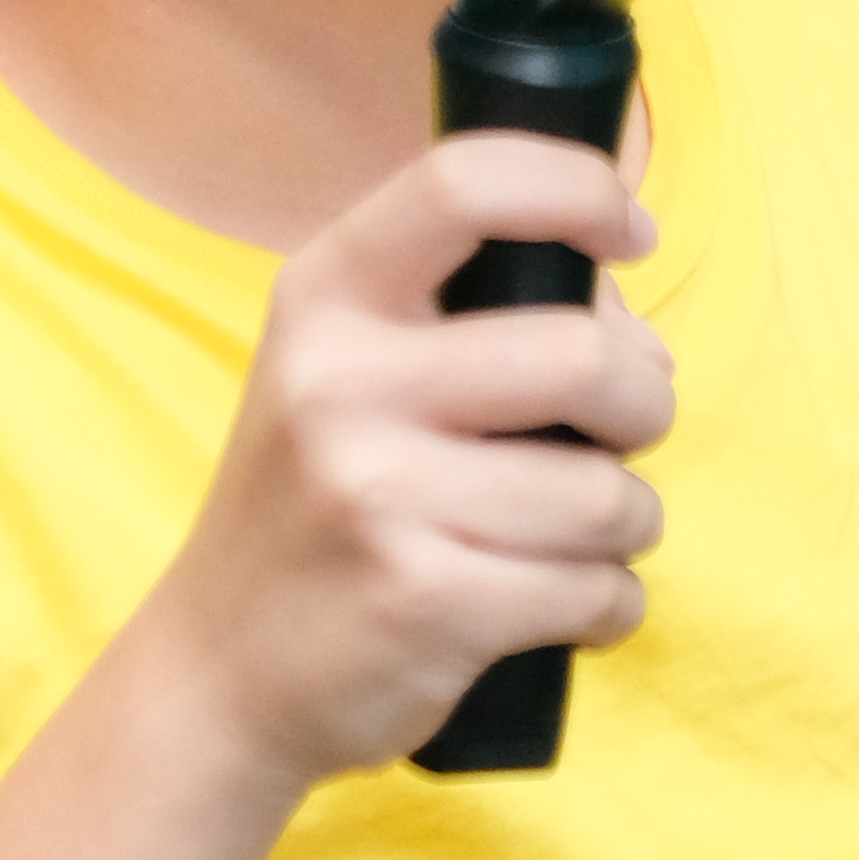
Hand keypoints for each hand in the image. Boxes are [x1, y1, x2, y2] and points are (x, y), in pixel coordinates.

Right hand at [119, 131, 670, 801]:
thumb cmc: (322, 503)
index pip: (466, 182)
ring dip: (628, 523)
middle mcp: (339, 383)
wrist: (215, 678)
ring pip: (608, 494)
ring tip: (573, 538)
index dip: (578, 188)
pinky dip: (609, 605)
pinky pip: (596, 590)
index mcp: (327, 297)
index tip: (633, 232)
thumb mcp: (356, 374)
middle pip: (585, 357)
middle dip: (643, 405)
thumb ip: (486, 317)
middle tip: (616, 439)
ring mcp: (373, 495)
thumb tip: (641, 341)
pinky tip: (560, 607)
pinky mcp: (419, 602)